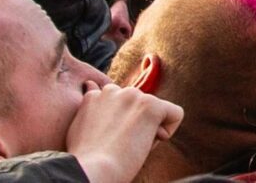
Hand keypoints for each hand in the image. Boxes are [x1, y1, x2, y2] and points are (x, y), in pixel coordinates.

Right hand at [66, 81, 185, 182]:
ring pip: (154, 112)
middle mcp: (113, 90)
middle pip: (138, 107)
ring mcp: (132, 96)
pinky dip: (169, 131)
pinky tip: (148, 144)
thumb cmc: (87, 158)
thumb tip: (90, 84)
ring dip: (147, 129)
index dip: (118, 126)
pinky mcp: (150, 106)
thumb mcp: (80, 125)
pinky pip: (175, 114)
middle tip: (118, 146)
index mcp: (94, 96)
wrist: (91, 171)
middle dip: (134, 125)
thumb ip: (91, 105)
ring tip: (129, 147)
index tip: (107, 142)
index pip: (119, 104)